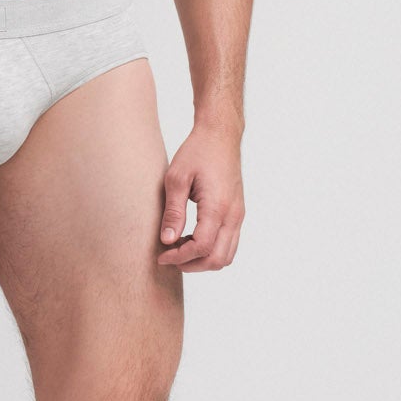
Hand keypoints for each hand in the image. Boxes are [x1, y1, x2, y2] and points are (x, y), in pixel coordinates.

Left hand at [157, 123, 244, 271]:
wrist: (220, 136)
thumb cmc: (197, 152)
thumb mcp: (176, 179)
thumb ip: (173, 212)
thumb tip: (167, 240)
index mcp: (218, 207)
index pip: (201, 247)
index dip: (180, 257)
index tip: (162, 255)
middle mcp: (233, 215)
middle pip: (217, 259)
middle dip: (192, 265)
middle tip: (169, 257)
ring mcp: (238, 215)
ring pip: (226, 255)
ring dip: (202, 259)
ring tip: (179, 247)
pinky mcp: (237, 213)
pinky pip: (229, 243)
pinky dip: (211, 250)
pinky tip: (191, 238)